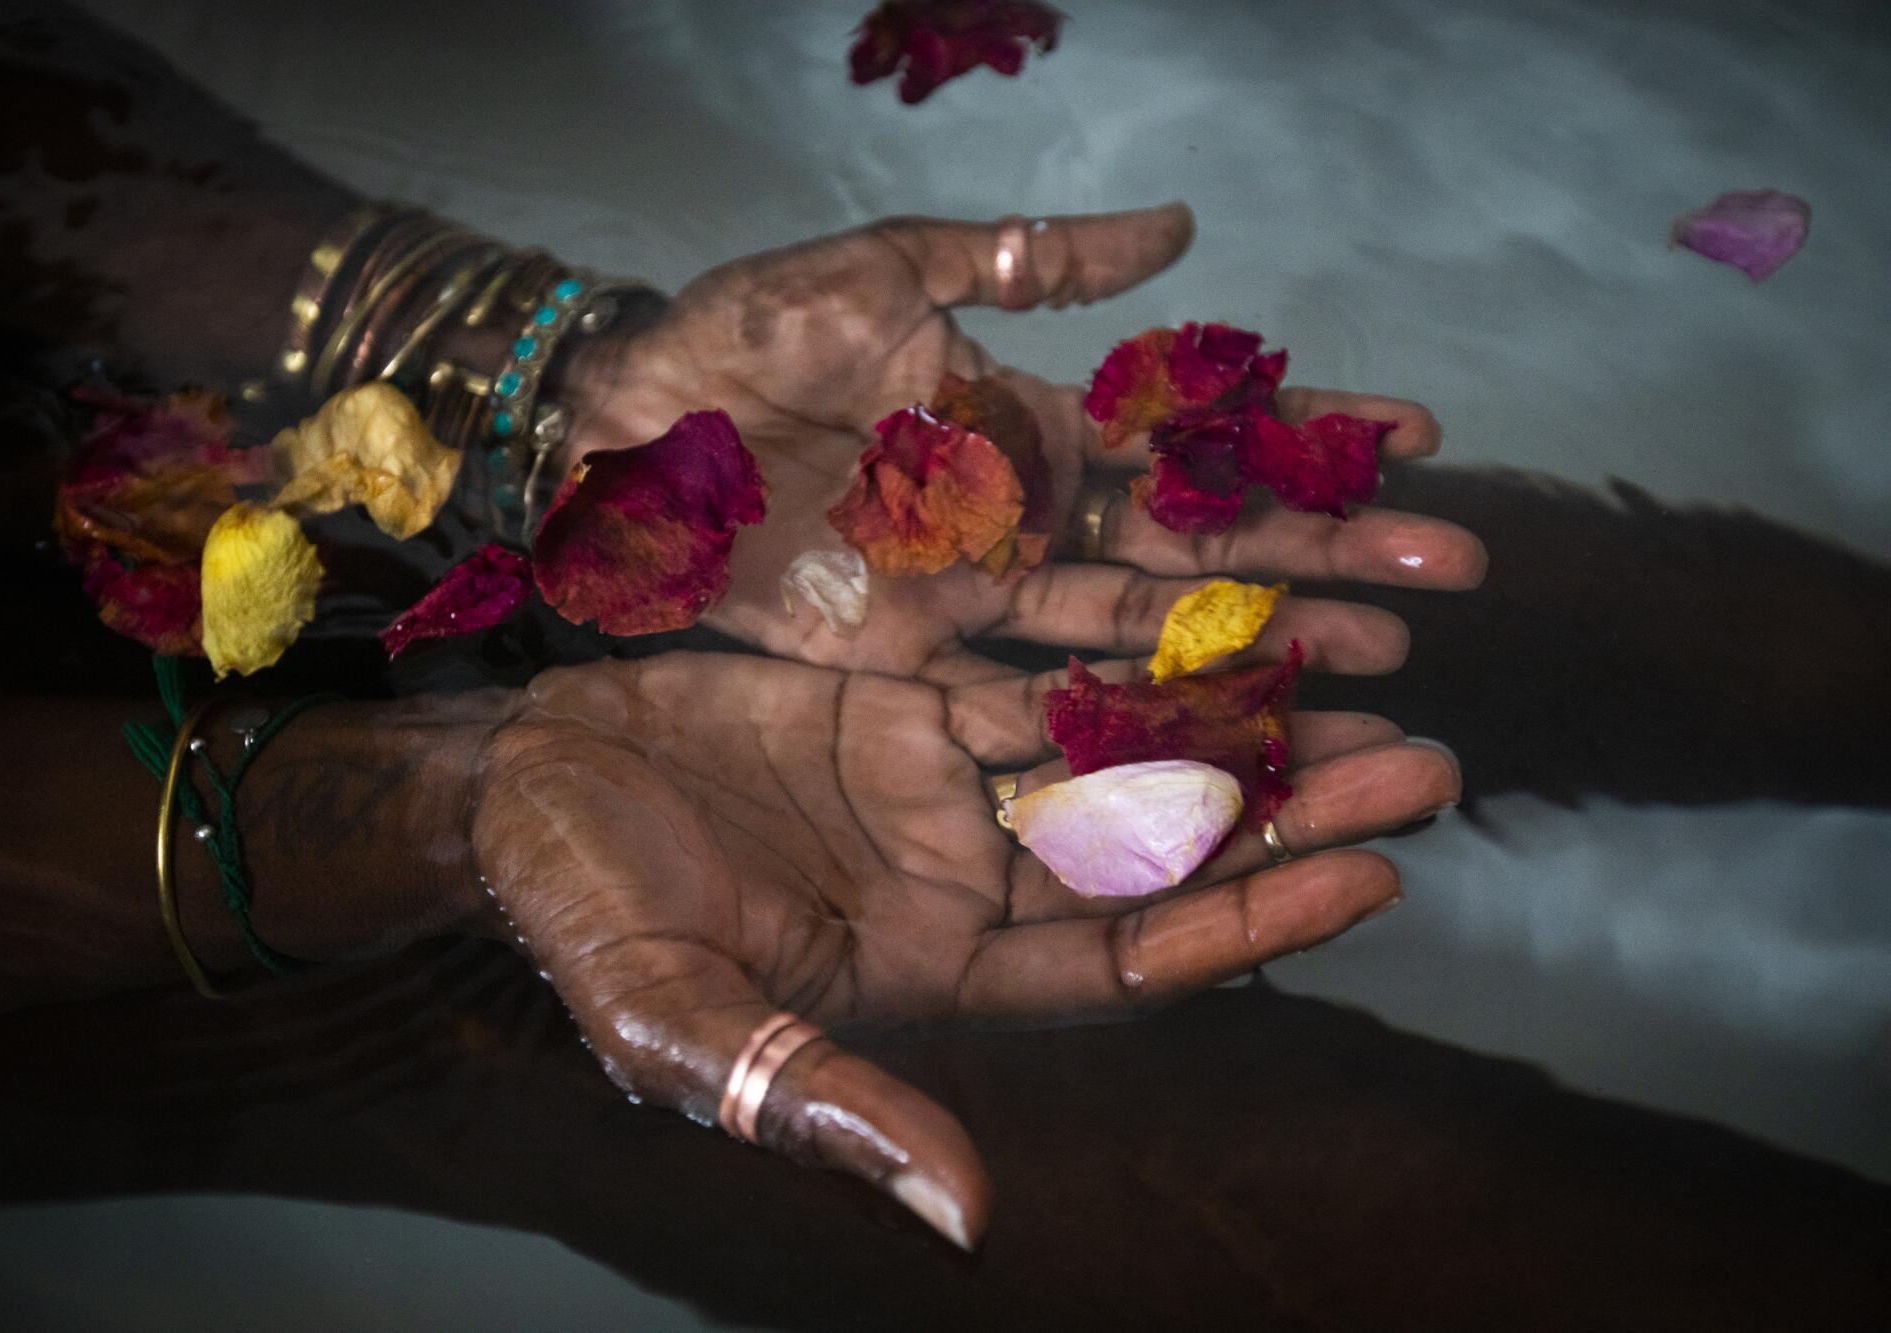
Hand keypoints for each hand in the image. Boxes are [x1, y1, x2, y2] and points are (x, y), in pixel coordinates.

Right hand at [470, 652, 1460, 1247]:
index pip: (1128, 950)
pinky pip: (1042, 657)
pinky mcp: (907, 692)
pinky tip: (1221, 597)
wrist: (512, 785)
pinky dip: (1129, 634)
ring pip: (1118, 743)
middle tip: (1427, 764)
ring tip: (1370, 666)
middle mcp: (965, 875)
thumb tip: (968, 1220)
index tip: (1374, 879)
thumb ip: (824, 1106)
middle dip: (1288, 807)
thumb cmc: (582, 911)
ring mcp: (942, 777)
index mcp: (938, 968)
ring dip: (1236, 709)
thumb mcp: (686, 1023)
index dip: (1248, 920)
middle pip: (1159, 843)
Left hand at [564, 205, 1486, 679]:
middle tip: (1455, 572)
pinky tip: (1238, 729)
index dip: (1304, 431)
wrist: (610, 446)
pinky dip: (1139, 711)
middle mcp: (1028, 516)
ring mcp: (984, 600)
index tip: (1422, 436)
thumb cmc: (735, 341)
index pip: (1196, 427)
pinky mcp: (925, 668)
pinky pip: (1046, 693)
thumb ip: (1024, 261)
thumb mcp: (880, 271)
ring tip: (1391, 661)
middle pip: (1205, 539)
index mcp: (1024, 415)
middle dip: (1329, 551)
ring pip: (1154, 625)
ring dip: (1271, 640)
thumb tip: (1185, 227)